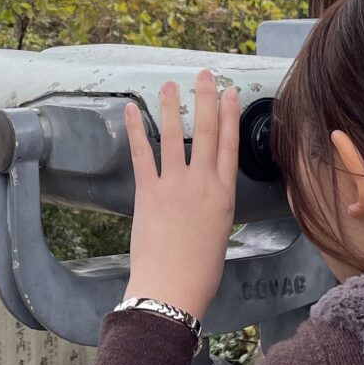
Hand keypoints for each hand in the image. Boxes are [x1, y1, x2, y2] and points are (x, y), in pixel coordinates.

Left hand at [123, 70, 239, 321]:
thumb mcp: (219, 233)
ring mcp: (175, 186)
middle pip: (208, 131)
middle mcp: (203, 184)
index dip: (230, 115)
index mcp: (224, 195)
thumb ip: (214, 206)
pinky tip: (133, 109)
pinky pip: (142, 154)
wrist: (173, 289)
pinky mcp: (149, 193)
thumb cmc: (199, 271)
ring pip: (176, 136)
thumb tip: (206, 193)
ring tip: (170, 84)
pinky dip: (136, 129)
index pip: (230, 144)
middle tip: (205, 75)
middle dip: (206, 99)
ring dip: (173, 106)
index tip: (230, 93)